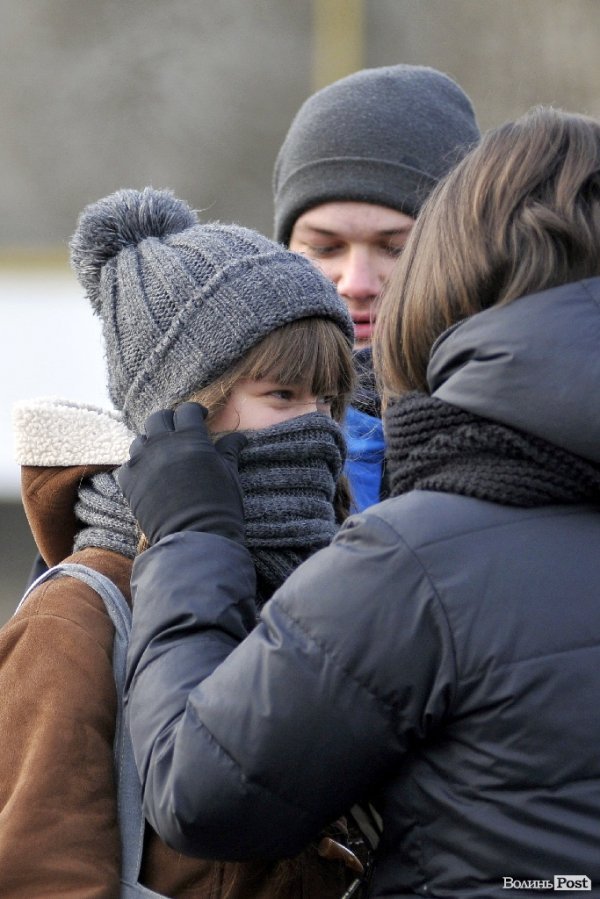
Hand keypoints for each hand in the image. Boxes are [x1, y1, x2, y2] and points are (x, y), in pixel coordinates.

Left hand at [117, 402, 246, 544]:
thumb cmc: (220, 505)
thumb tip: (238, 437)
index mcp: (189, 438)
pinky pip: (129, 465)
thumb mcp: (229, 474)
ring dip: (151, 442)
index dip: (194, 412)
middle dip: (169, 421)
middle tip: (179, 432)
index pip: (186, 410)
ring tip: (162, 454)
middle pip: (158, 418)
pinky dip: (138, 466)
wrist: (195, 538)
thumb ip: (229, 450)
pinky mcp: (129, 482)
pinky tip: (150, 475)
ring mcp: (142, 462)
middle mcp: (161, 444)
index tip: (201, 418)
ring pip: (140, 440)